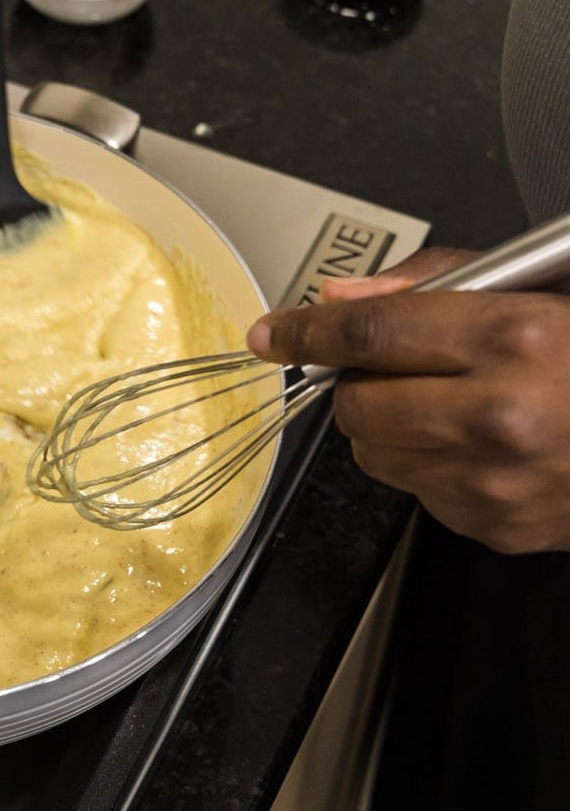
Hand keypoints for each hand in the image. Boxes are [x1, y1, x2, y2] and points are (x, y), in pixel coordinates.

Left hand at [246, 247, 569, 553]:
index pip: (371, 334)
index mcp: (518, 338)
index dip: (306, 332)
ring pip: (374, 453)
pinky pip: (415, 492)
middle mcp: (502, 414)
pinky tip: (483, 446)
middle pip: (357, 404)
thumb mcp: (539, 289)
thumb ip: (432, 284)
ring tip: (454, 405)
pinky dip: (428, 466)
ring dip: (389, 428)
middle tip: (399, 370)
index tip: (271, 333)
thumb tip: (339, 300)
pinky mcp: (493, 525)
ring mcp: (496, 480)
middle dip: (359, 385)